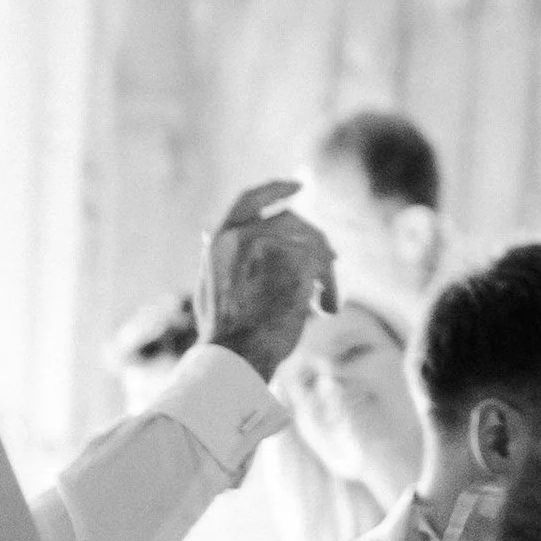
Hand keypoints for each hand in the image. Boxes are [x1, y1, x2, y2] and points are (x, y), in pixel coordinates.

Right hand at [196, 180, 337, 382]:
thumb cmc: (223, 332)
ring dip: (324, 272)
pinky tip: (324, 309)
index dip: (276, 189)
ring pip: (315, 243)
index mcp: (220, 239)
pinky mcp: (298, 258)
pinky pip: (325, 264)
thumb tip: (209, 230)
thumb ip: (220, 255)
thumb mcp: (210, 285)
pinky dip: (330, 286)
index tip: (299, 186)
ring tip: (322, 302)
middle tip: (331, 263)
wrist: (236, 355)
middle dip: (314, 242)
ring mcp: (271, 244)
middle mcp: (243, 234)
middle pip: (293, 222)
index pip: (250, 199)